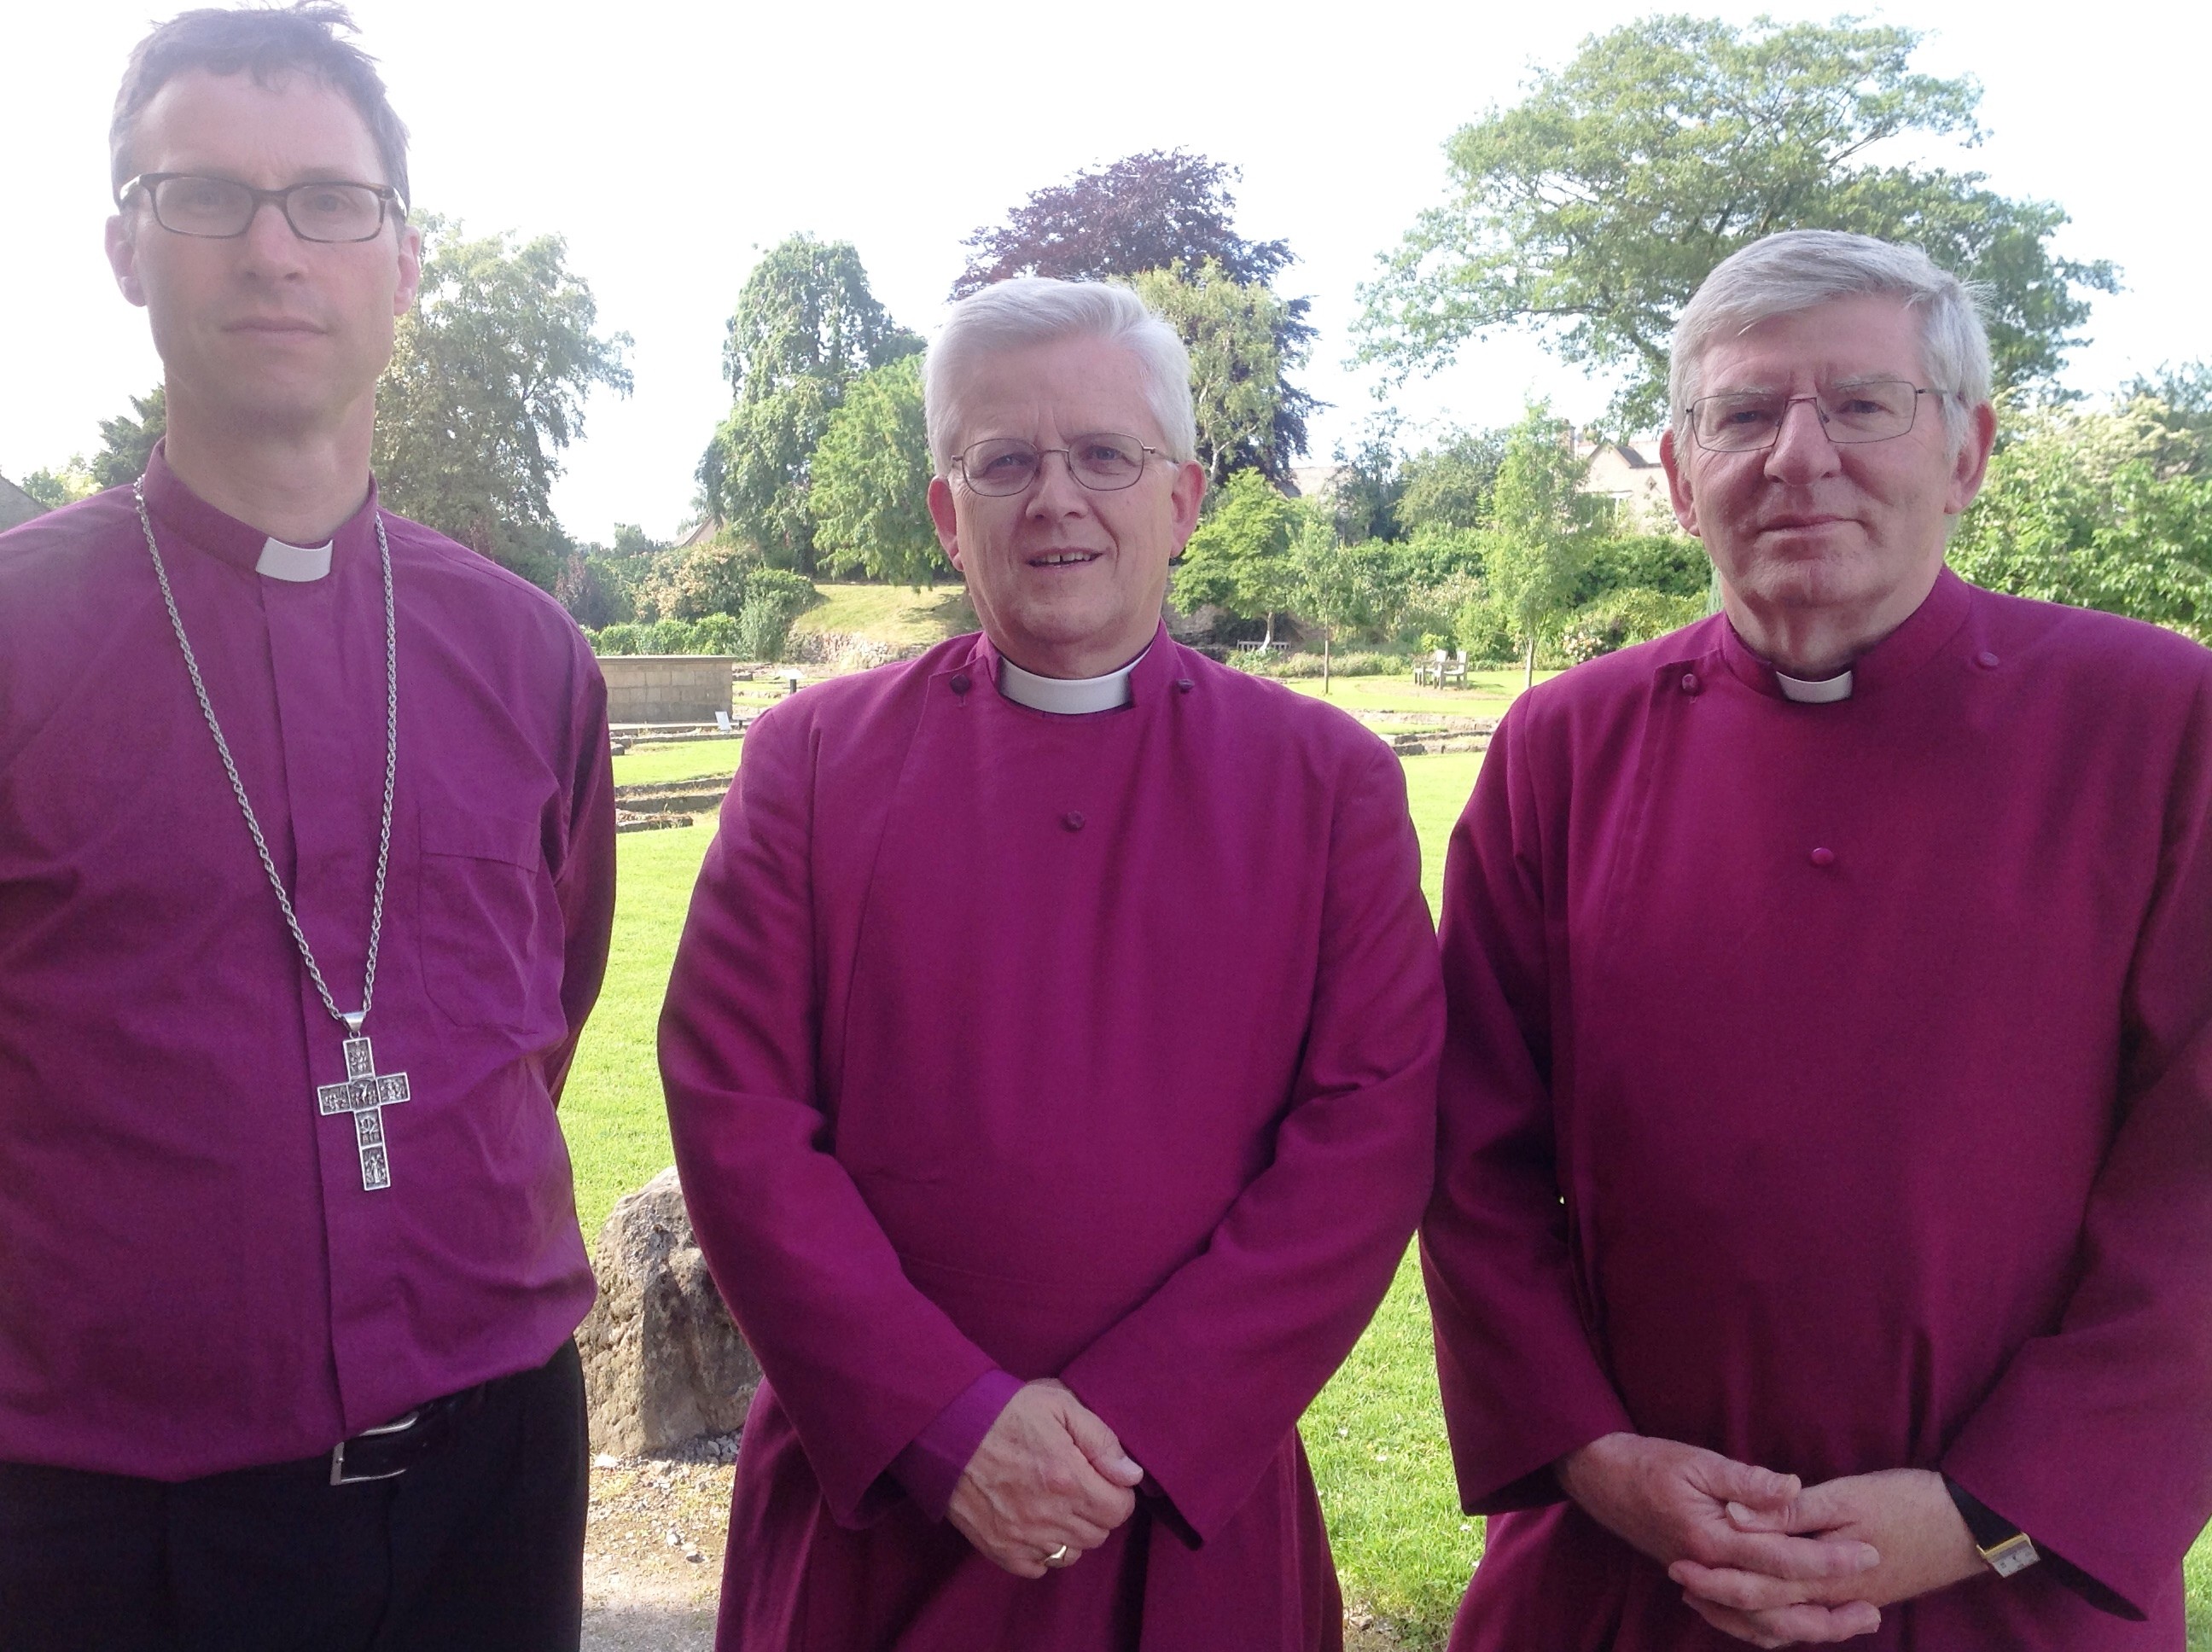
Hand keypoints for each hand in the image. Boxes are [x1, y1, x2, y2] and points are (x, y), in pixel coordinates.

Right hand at [946, 1378, 1144, 1577]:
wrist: (944, 1427)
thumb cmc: (1003, 1410)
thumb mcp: (1059, 1404)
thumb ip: (1102, 1440)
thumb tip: (1131, 1475)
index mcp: (1069, 1479)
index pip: (1120, 1510)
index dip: (1117, 1491)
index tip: (1101, 1476)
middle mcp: (1049, 1516)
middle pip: (1099, 1534)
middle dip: (1097, 1510)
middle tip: (1077, 1484)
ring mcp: (1022, 1537)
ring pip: (1072, 1553)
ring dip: (1072, 1531)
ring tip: (1054, 1502)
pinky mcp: (998, 1549)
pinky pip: (1038, 1567)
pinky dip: (1042, 1551)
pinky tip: (1033, 1522)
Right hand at [1558, 1434, 1881, 1645]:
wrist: (1601, 1477)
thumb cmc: (1650, 1462)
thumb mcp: (1698, 1460)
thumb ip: (1746, 1480)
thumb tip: (1793, 1488)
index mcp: (1712, 1539)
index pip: (1783, 1559)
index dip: (1829, 1559)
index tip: (1869, 1553)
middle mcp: (1708, 1571)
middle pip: (1777, 1609)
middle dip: (1829, 1613)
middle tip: (1874, 1611)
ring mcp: (1702, 1582)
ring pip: (1760, 1624)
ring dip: (1807, 1628)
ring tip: (1849, 1623)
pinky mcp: (1700, 1583)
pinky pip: (1738, 1621)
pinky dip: (1770, 1630)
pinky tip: (1798, 1625)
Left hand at [1672, 1468, 1982, 1643]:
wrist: (1971, 1524)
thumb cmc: (1908, 1501)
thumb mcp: (1844, 1496)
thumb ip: (1788, 1511)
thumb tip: (1736, 1516)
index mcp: (1823, 1572)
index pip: (1756, 1585)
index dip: (1714, 1578)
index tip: (1678, 1565)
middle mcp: (1834, 1596)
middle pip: (1767, 1611)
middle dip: (1721, 1601)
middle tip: (1682, 1584)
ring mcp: (1851, 1599)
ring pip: (1790, 1622)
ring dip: (1747, 1614)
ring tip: (1710, 1600)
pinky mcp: (1865, 1594)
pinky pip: (1815, 1617)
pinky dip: (1784, 1617)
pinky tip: (1771, 1604)